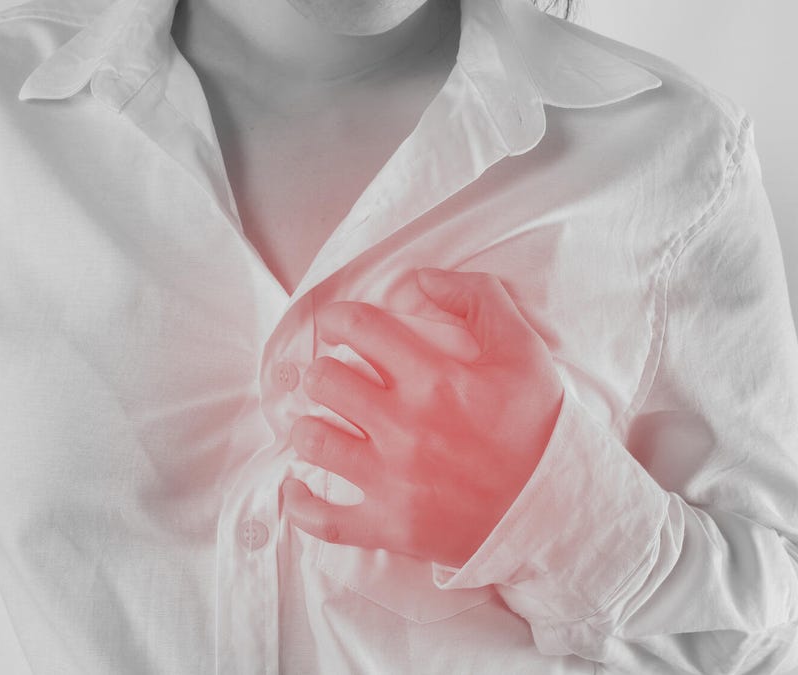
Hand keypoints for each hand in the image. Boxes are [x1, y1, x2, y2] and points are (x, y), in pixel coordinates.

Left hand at [281, 267, 564, 568]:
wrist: (559, 513)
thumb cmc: (538, 430)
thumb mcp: (524, 352)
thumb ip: (479, 299)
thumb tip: (421, 278)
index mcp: (436, 379)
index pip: (360, 328)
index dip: (338, 319)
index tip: (337, 326)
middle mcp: (406, 426)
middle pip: (326, 380)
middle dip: (323, 372)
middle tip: (334, 379)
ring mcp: (393, 479)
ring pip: (313, 440)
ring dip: (308, 428)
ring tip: (321, 426)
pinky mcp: (390, 526)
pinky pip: (322, 518)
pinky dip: (298, 503)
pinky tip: (296, 485)